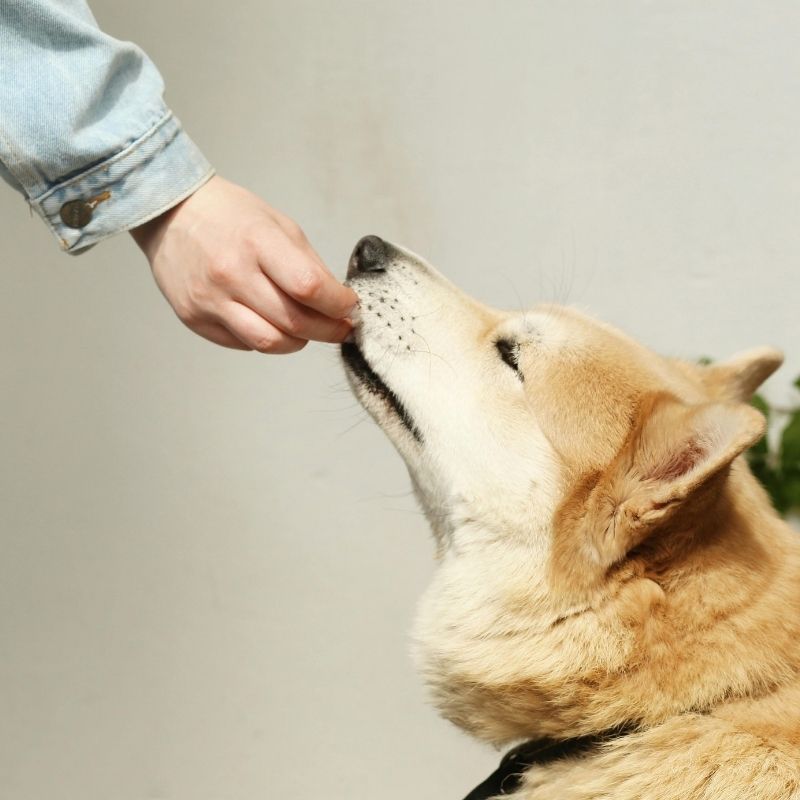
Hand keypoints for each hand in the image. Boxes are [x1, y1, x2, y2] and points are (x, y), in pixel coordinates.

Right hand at [130, 176, 356, 352]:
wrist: (171, 214)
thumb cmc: (229, 216)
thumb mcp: (279, 224)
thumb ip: (309, 265)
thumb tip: (337, 301)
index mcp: (256, 241)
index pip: (309, 287)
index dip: (338, 305)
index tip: (350, 307)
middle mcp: (231, 273)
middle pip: (294, 322)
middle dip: (328, 330)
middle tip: (341, 328)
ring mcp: (209, 300)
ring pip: (270, 343)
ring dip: (299, 342)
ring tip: (307, 330)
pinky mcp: (195, 319)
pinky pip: (244, 343)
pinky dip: (266, 339)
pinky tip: (270, 322)